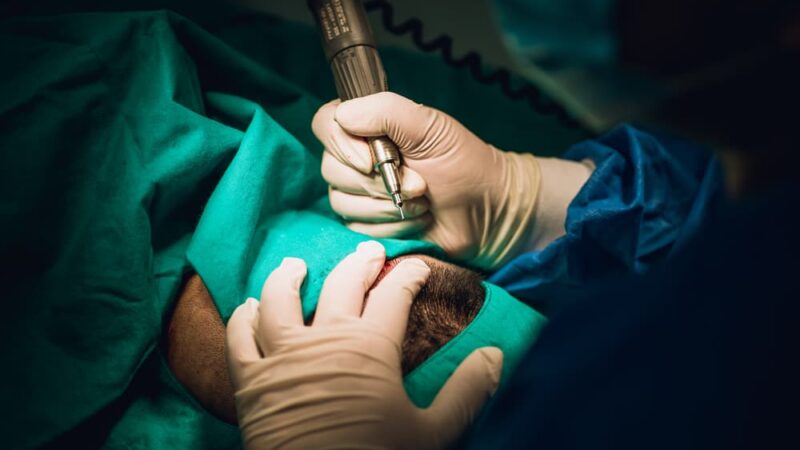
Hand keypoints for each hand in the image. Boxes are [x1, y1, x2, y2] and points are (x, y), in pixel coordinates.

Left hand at [225, 241, 503, 448]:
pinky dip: (243, 319)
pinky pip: (240, 339)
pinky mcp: (251, 381)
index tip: (419, 266)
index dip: (410, 276)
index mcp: (371, 348)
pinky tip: (248, 307)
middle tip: (368, 250)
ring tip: (296, 265)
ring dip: (288, 278)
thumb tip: (495, 355)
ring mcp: (283, 357)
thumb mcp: (432, 434)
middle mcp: (325, 339)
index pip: (395, 296)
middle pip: (342, 285)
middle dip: (359, 263)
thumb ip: (465, 392)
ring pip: (279, 300)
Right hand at [312, 92, 542, 269]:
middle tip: (420, 183)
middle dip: (380, 182)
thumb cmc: (462, 162)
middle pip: (331, 169)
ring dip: (389, 207)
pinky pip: (358, 230)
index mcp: (366, 127)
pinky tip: (417, 220)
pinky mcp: (367, 227)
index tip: (373, 161)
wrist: (487, 209)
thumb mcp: (429, 125)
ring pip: (343, 204)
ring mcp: (358, 195)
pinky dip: (393, 228)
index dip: (342, 145)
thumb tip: (344, 116)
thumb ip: (385, 110)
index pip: (324, 124)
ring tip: (423, 201)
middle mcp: (355, 159)